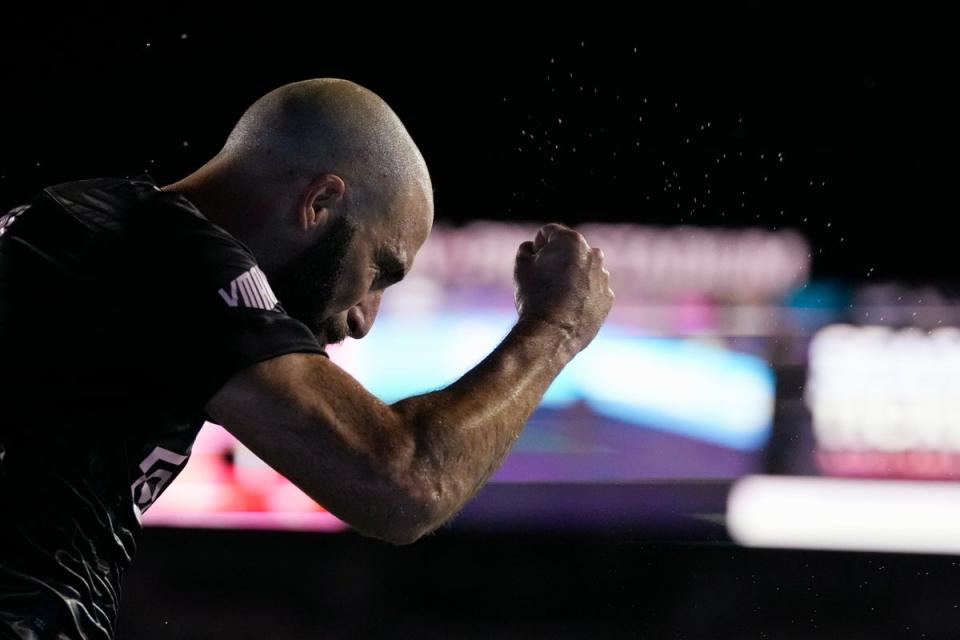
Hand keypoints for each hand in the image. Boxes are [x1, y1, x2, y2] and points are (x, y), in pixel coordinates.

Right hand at [514, 223, 613, 352]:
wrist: (552, 334)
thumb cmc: (534, 296)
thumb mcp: (521, 267)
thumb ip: (527, 249)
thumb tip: (532, 248)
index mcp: (572, 241)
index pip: (549, 233)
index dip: (536, 246)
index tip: (533, 263)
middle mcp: (593, 254)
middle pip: (569, 250)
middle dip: (557, 259)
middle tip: (543, 280)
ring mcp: (603, 277)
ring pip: (583, 270)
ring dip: (571, 277)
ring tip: (555, 297)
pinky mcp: (607, 299)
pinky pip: (592, 290)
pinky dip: (582, 295)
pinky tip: (567, 309)